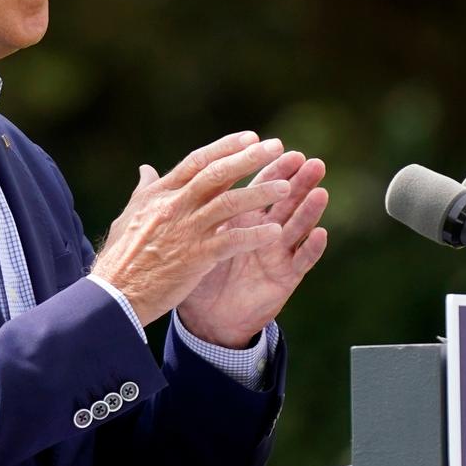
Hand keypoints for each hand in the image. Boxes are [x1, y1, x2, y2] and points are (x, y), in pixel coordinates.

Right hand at [90, 132, 291, 326]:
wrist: (115, 294)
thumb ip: (145, 190)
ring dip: (260, 194)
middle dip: (250, 159)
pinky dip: (254, 235)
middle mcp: (175, 206)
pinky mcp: (195, 258)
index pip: (198, 161)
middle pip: (218, 174)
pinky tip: (275, 232)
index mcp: (161, 194)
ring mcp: (186, 231)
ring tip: (287, 188)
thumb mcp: (130, 215)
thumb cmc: (121, 256)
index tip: (252, 137)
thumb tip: (147, 168)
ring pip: (229, 203)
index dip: (227, 147)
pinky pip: (231, 241)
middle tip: (278, 148)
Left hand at [176, 149, 327, 347]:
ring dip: (310, 209)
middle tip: (312, 162)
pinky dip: (311, 248)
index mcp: (242, 218)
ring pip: (297, 226)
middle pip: (285, 200)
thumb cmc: (200, 276)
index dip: (270, 167)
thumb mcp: (188, 238)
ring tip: (320, 191)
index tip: (278, 146)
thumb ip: (179, 204)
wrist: (207, 319)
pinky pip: (301, 262)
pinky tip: (319, 233)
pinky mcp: (285, 278)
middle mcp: (264, 231)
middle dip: (299, 181)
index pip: (259, 186)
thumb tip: (145, 169)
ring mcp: (277, 253)